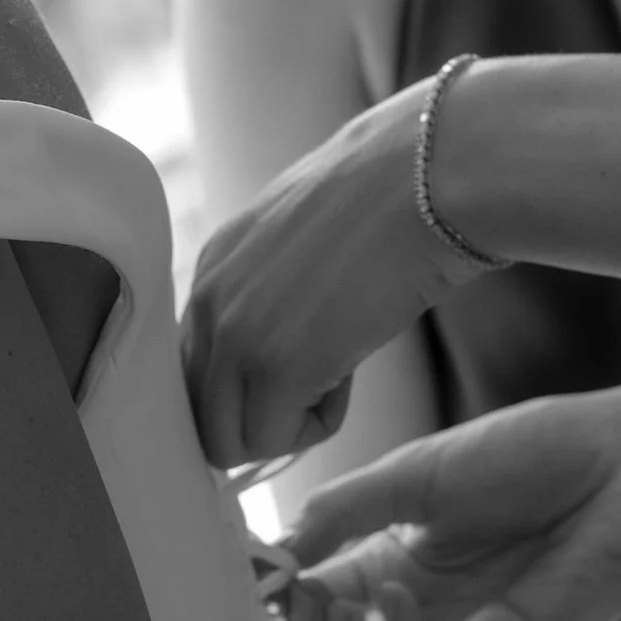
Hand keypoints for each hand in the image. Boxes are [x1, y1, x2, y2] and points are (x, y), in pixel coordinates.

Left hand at [183, 84, 472, 473]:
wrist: (428, 179)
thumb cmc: (392, 204)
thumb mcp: (306, 241)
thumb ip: (271, 293)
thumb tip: (278, 356)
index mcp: (211, 266)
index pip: (193, 365)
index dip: (241, 387)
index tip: (291, 378)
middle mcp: (205, 301)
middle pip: (199, 413)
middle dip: (258, 417)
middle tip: (319, 380)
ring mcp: (233, 335)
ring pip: (228, 441)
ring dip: (286, 426)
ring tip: (337, 371)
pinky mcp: (273, 366)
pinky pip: (276, 441)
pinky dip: (319, 424)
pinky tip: (351, 370)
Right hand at [266, 390, 620, 620]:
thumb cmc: (539, 452)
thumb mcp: (414, 473)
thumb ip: (341, 510)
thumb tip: (272, 553)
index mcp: (396, 573)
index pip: (316, 616)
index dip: (279, 608)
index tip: (258, 576)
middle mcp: (426, 620)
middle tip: (294, 604)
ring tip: (333, 618)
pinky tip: (395, 599)